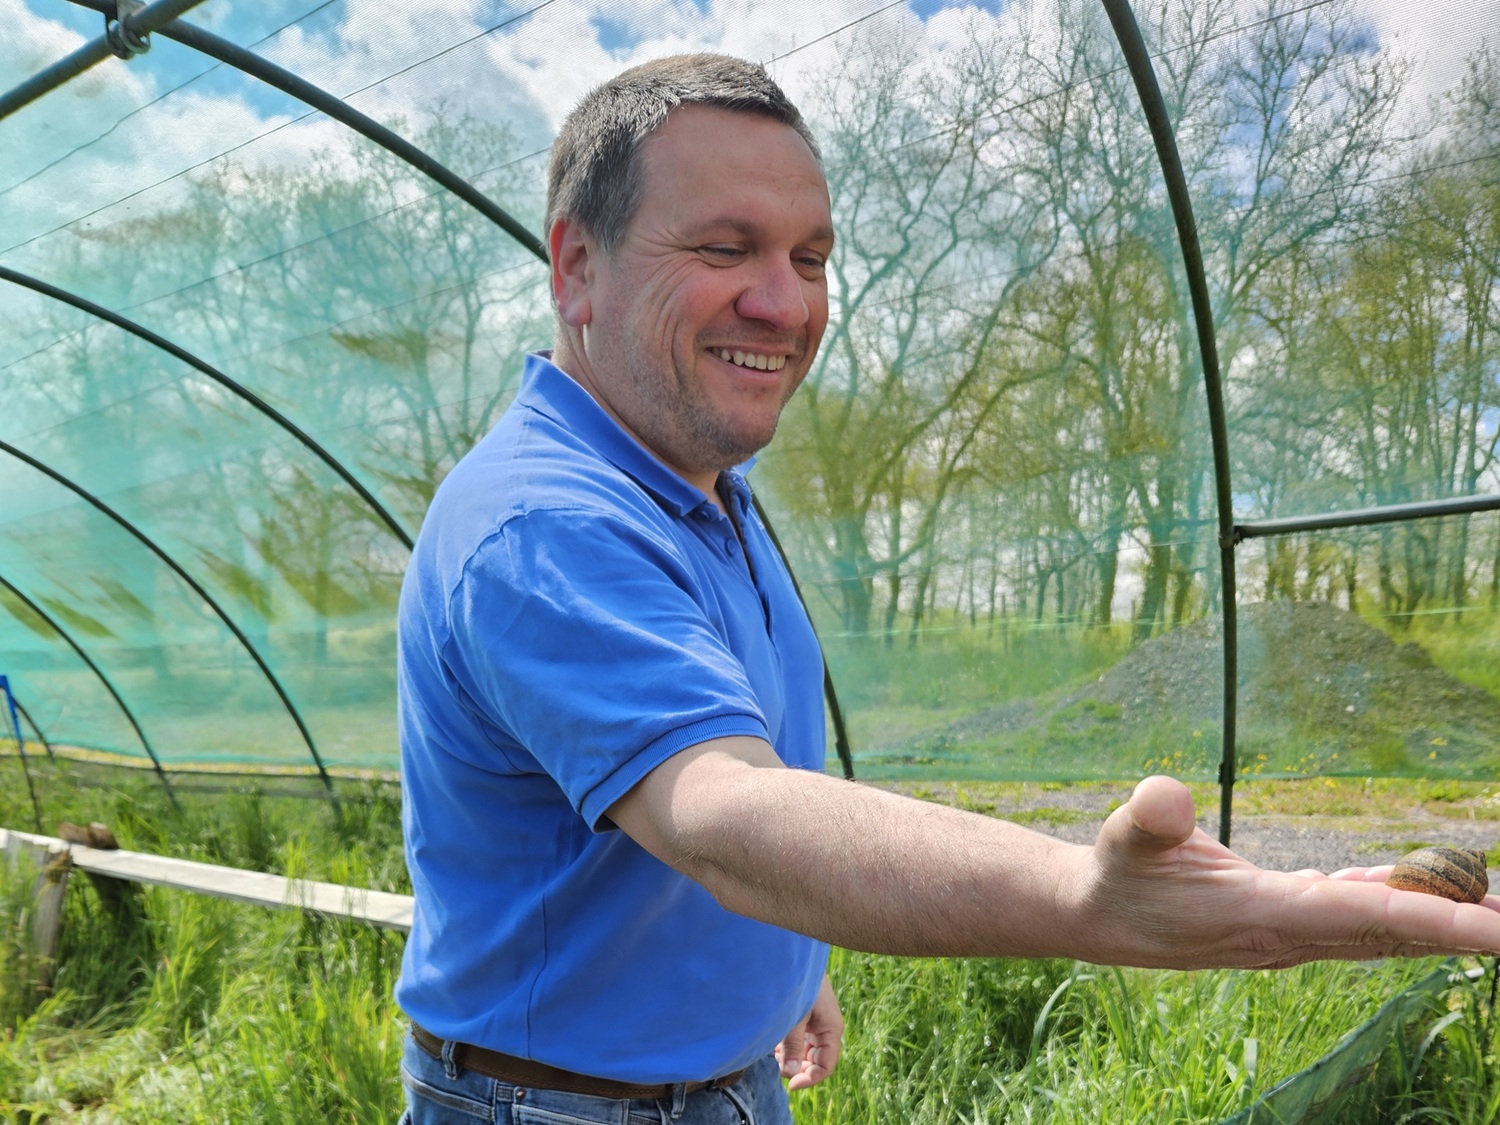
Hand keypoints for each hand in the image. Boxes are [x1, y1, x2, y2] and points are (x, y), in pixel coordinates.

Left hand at [776, 974, 842, 1089]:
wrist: (794, 956)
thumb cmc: (799, 984)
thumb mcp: (795, 1017)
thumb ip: (792, 1045)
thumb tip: (789, 1073)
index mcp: (831, 1030)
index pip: (825, 1066)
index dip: (809, 1078)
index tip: (790, 1084)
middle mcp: (826, 1029)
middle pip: (815, 1061)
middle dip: (798, 1067)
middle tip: (778, 1063)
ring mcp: (815, 1023)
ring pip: (805, 1052)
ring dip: (791, 1055)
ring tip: (776, 1046)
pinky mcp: (805, 1017)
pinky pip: (798, 1040)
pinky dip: (787, 1044)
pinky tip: (775, 1038)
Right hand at [1070, 775, 1499, 969]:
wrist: (1096, 918)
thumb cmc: (1112, 871)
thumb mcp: (1120, 837)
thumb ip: (1146, 818)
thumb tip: (1164, 796)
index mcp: (1257, 916)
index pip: (1359, 919)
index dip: (1432, 921)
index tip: (1496, 929)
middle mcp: (1285, 936)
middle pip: (1390, 933)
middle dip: (1462, 928)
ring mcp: (1288, 934)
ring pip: (1380, 929)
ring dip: (1440, 919)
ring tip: (1496, 906)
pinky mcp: (1283, 922)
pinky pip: (1357, 917)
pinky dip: (1398, 904)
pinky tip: (1420, 888)